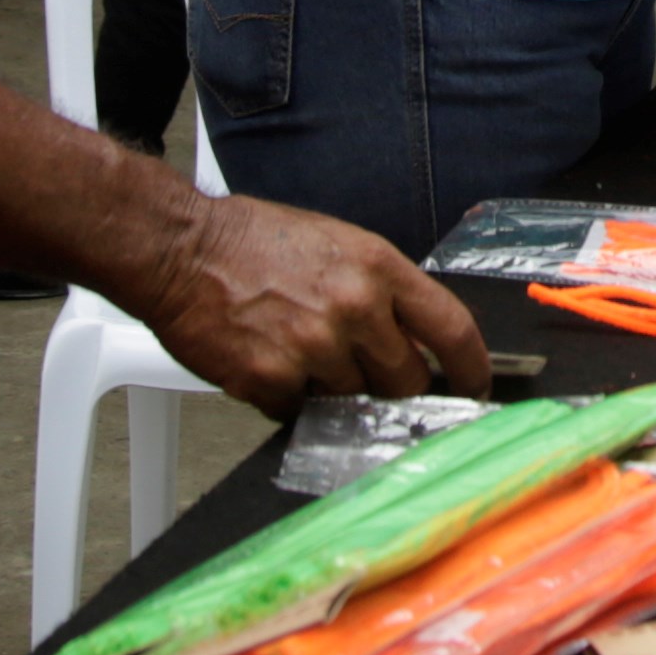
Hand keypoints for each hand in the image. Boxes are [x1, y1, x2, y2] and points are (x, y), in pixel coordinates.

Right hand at [134, 195, 494, 406]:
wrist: (180, 249)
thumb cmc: (252, 242)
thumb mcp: (336, 247)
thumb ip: (380, 292)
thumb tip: (415, 340)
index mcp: (377, 268)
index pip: (452, 328)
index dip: (473, 367)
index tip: (475, 387)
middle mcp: (353, 308)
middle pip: (408, 380)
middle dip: (394, 387)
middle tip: (366, 374)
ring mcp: (313, 347)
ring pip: (353, 401)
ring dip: (333, 390)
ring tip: (300, 353)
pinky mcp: (272, 380)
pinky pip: (300, 412)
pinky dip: (289, 399)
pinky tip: (269, 362)